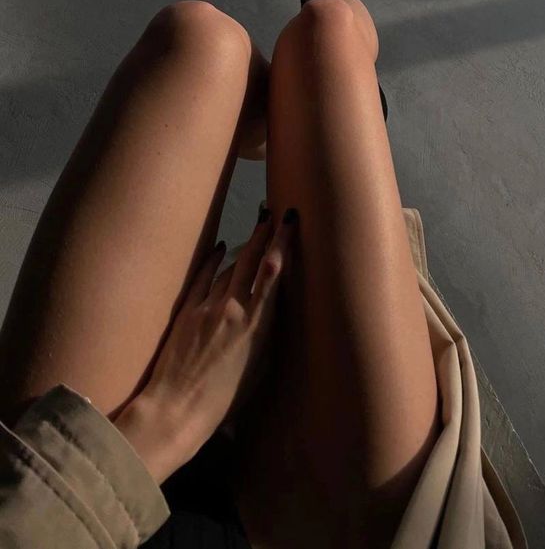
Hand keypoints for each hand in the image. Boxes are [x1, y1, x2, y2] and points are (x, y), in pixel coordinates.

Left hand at [113, 208, 295, 482]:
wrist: (174, 409)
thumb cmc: (223, 401)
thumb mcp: (258, 369)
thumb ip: (265, 335)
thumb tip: (271, 312)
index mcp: (256, 325)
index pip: (273, 272)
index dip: (283, 242)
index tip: (290, 220)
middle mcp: (233, 307)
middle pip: (251, 260)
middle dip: (265, 234)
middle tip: (275, 214)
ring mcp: (207, 306)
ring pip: (230, 268)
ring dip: (244, 248)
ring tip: (257, 228)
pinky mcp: (186, 310)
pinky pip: (203, 276)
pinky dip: (213, 260)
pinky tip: (220, 247)